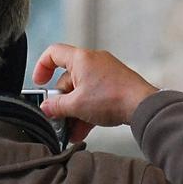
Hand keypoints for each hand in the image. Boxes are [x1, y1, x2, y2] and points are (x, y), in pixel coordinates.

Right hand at [31, 44, 158, 146]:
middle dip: (62, 102)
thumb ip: (56, 106)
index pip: (53, 53)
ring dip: (74, 111)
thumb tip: (47, 108)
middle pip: (67, 79)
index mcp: (81, 59)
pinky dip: (87, 110)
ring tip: (71, 131)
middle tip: (58, 118)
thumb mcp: (76, 105)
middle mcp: (93, 61)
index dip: (42, 67)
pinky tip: (84, 129)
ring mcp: (106, 72)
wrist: (142, 106)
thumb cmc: (113, 98)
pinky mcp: (115, 84)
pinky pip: (95, 95)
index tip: (40, 83)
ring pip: (82, 91)